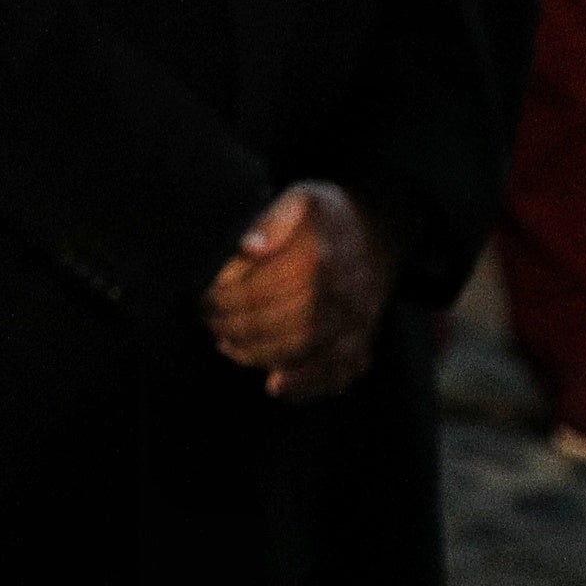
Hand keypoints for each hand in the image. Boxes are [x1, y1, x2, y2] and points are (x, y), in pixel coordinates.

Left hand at [206, 183, 388, 400]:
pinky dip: (307, 387)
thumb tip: (247, 247)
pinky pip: (338, 375)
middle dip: (239, 331)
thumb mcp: (302, 198)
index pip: (263, 292)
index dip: (226, 301)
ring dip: (261, 358)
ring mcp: (357, 324)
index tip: (204, 301)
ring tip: (229, 347)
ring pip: (305, 355)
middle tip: (211, 326)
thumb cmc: (330, 215)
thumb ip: (273, 220)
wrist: (381, 230)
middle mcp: (344, 298)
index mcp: (323, 262)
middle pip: (281, 327)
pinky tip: (276, 386)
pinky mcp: (364, 342)